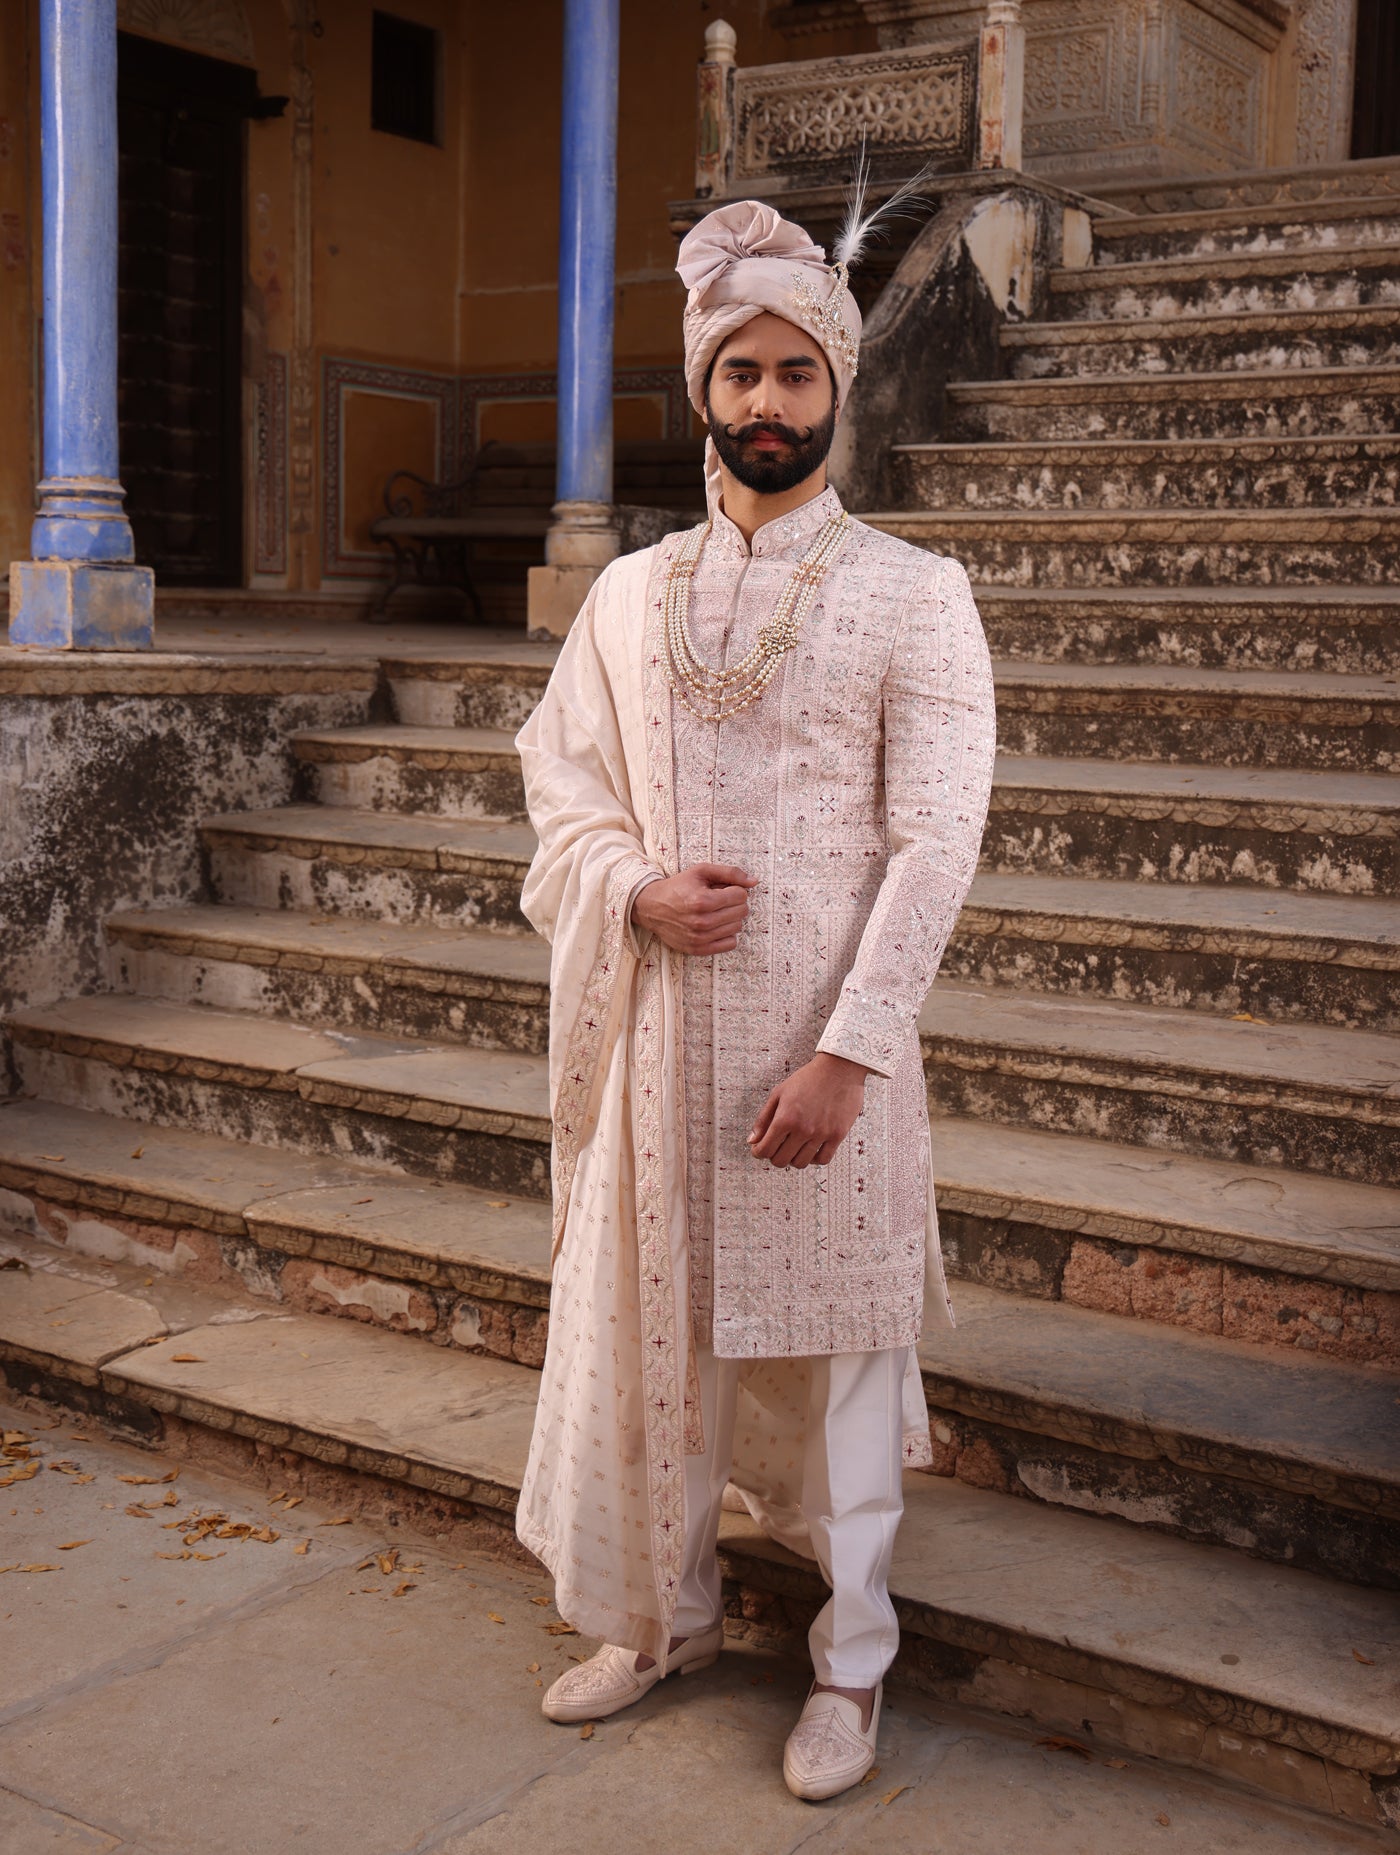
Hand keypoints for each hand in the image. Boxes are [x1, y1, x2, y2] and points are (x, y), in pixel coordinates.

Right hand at [632, 862, 757, 955]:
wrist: (651, 906)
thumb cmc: (678, 887)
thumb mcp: (701, 871)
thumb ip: (730, 873)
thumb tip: (754, 881)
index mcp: (703, 900)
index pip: (741, 896)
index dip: (736, 890)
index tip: (724, 889)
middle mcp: (702, 922)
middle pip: (742, 912)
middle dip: (735, 903)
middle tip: (721, 900)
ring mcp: (700, 938)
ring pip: (737, 927)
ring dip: (731, 918)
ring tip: (716, 912)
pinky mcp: (697, 949)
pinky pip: (730, 944)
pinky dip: (727, 934)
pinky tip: (716, 925)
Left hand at [747, 1052, 870, 1168]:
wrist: (839, 1069)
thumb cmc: (808, 1078)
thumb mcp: (779, 1093)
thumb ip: (763, 1119)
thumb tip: (752, 1140)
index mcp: (785, 1118)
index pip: (765, 1150)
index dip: (759, 1153)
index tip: (759, 1150)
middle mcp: (803, 1129)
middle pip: (781, 1161)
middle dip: (774, 1156)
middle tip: (777, 1148)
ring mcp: (821, 1134)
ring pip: (801, 1163)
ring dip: (793, 1159)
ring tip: (794, 1148)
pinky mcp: (838, 1135)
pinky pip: (823, 1160)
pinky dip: (814, 1159)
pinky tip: (811, 1149)